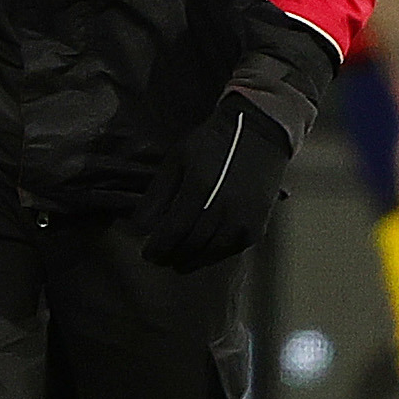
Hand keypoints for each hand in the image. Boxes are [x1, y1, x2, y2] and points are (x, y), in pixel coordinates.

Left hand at [137, 93, 294, 270]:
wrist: (258, 135)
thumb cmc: (210, 145)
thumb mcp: (176, 161)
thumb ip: (157, 196)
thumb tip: (140, 228)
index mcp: (201, 188)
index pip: (174, 230)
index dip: (158, 247)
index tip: (147, 253)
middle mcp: (225, 207)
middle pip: (192, 244)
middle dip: (171, 256)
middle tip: (158, 260)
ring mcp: (244, 218)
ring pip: (212, 252)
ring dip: (191, 261)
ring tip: (177, 263)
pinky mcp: (258, 224)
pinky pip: (232, 250)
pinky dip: (213, 257)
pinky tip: (201, 255)